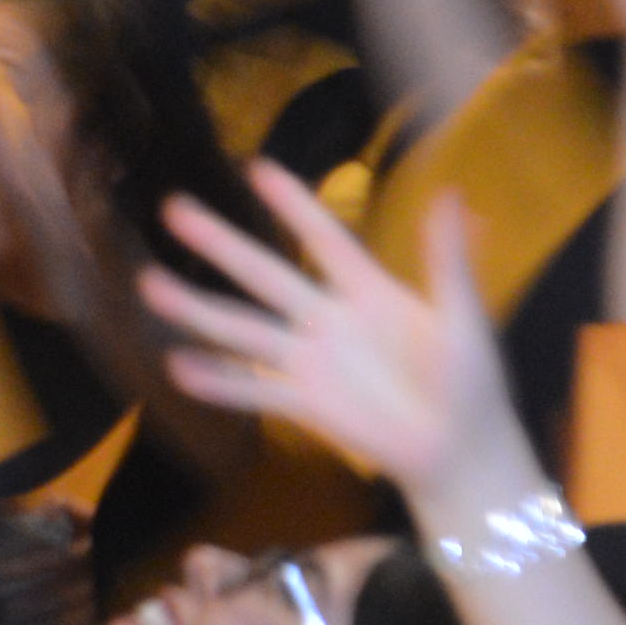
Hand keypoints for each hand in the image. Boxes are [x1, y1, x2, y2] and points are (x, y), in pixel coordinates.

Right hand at [146, 170, 532, 512]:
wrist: (463, 456)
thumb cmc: (474, 387)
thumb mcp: (464, 321)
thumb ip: (450, 263)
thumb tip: (455, 195)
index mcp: (370, 293)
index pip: (325, 240)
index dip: (295, 206)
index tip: (258, 168)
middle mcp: (328, 320)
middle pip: (265, 275)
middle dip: (220, 243)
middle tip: (173, 210)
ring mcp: (311, 362)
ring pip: (244, 330)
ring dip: (197, 310)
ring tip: (151, 287)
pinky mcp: (305, 404)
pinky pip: (255, 392)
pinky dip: (219, 382)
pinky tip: (178, 367)